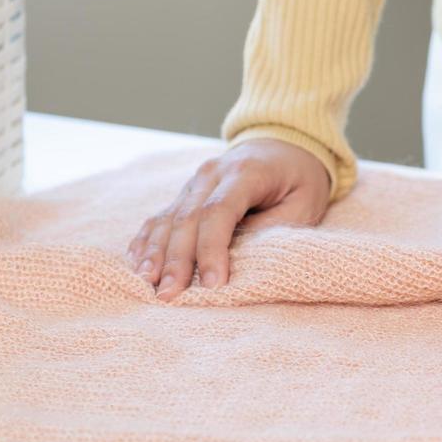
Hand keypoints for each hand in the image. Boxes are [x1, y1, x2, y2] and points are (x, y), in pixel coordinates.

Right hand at [125, 138, 331, 299]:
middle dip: (177, 260)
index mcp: (245, 172)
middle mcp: (212, 173)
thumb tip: (239, 261)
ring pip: (168, 219)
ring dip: (156, 254)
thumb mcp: (303, 204)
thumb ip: (272, 229)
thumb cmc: (299, 180)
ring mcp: (194, 182)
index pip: (219, 211)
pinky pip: (160, 217)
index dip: (212, 249)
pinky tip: (138, 265)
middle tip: (170, 295)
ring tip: (148, 285)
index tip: (212, 285)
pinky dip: (147, 242)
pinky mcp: (185, 194)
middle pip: (187, 218)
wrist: (284, 145)